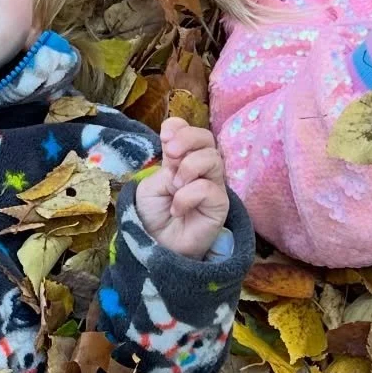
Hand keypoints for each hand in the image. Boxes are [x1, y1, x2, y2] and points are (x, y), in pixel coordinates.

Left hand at [134, 118, 230, 260]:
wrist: (156, 245)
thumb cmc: (153, 215)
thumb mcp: (151, 184)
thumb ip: (167, 166)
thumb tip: (180, 154)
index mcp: (181, 158)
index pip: (188, 130)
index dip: (179, 127)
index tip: (165, 136)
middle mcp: (200, 167)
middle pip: (206, 137)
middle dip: (188, 138)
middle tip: (170, 152)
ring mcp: (213, 184)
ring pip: (212, 158)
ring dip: (189, 167)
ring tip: (174, 187)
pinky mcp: (220, 204)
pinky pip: (208, 188)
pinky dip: (188, 196)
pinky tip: (178, 209)